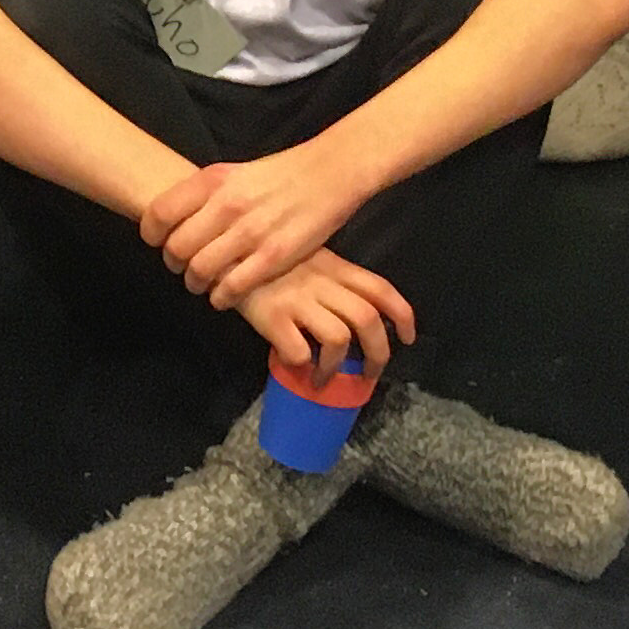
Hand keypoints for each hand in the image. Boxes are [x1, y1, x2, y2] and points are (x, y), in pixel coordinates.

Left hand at [140, 140, 379, 307]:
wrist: (329, 173)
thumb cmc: (278, 174)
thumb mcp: (234, 173)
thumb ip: (203, 195)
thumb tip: (172, 221)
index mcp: (214, 180)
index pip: (160, 213)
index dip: (151, 234)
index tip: (157, 242)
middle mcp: (227, 205)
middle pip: (176, 248)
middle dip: (173, 263)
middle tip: (182, 266)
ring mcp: (250, 233)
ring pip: (199, 271)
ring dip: (195, 283)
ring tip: (200, 283)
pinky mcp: (273, 257)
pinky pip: (231, 288)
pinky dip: (221, 297)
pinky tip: (224, 295)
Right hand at [230, 248, 415, 372]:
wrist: (219, 248)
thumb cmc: (264, 258)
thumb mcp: (304, 258)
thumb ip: (328, 279)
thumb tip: (352, 317)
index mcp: (334, 266)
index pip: (380, 288)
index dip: (402, 315)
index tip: (408, 338)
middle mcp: (321, 282)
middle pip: (367, 320)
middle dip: (378, 354)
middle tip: (369, 375)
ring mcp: (297, 299)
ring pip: (338, 339)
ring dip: (337, 368)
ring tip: (325, 380)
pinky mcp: (272, 316)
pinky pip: (299, 351)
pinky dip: (302, 366)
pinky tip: (294, 367)